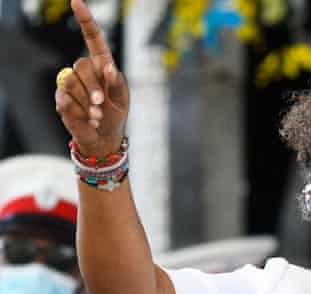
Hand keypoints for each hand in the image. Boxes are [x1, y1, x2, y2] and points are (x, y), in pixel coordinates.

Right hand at [55, 0, 128, 156]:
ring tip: (97, 115)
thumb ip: (118, 83)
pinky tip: (87, 119)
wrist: (104, 137)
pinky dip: (79, 111)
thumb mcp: (123, 100)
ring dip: (88, 103)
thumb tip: (109, 68)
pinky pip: (65, 98)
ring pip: (72, 83)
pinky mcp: (61, 98)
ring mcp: (71, 83)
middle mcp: (85, 71)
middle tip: (102, 105)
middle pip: (81, 66)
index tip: (77, 2)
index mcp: (102, 65)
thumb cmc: (116, 114)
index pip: (93, 39)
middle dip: (94, 88)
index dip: (86, 21)